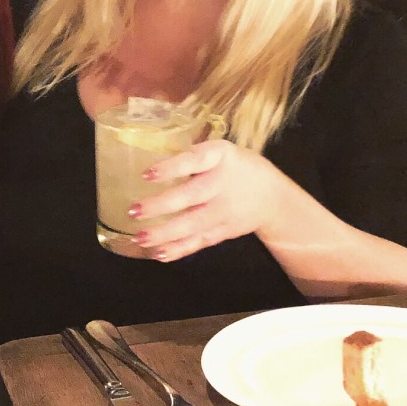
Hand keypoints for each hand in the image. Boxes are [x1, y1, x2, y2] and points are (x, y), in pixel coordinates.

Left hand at [129, 139, 284, 261]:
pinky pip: (199, 242)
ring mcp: (224, 211)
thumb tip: (147, 158)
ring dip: (164, 233)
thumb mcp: (220, 152)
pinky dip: (179, 250)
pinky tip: (158, 253)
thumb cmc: (236, 168)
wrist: (272, 197)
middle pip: (191, 196)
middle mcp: (222, 184)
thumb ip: (192, 158)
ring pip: (192, 224)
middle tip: (134, 211)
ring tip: (140, 238)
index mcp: (220, 156)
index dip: (171, 168)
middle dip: (161, 206)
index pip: (194, 161)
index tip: (146, 174)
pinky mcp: (223, 232)